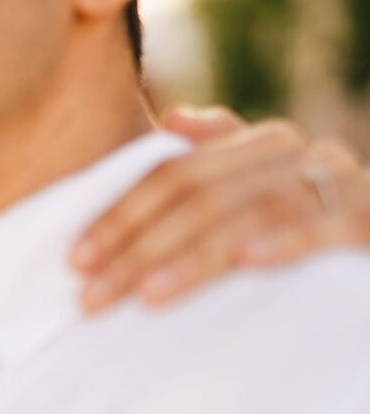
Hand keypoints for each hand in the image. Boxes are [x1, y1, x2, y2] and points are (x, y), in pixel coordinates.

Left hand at [71, 106, 369, 312]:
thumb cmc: (305, 234)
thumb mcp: (251, 201)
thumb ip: (212, 166)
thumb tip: (174, 117)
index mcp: (255, 146)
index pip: (170, 172)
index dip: (119, 214)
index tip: (75, 260)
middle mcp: (294, 155)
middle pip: (198, 193)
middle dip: (138, 247)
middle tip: (92, 296)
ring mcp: (337, 183)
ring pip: (249, 212)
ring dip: (193, 256)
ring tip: (147, 293)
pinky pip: (327, 225)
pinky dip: (287, 240)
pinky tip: (248, 259)